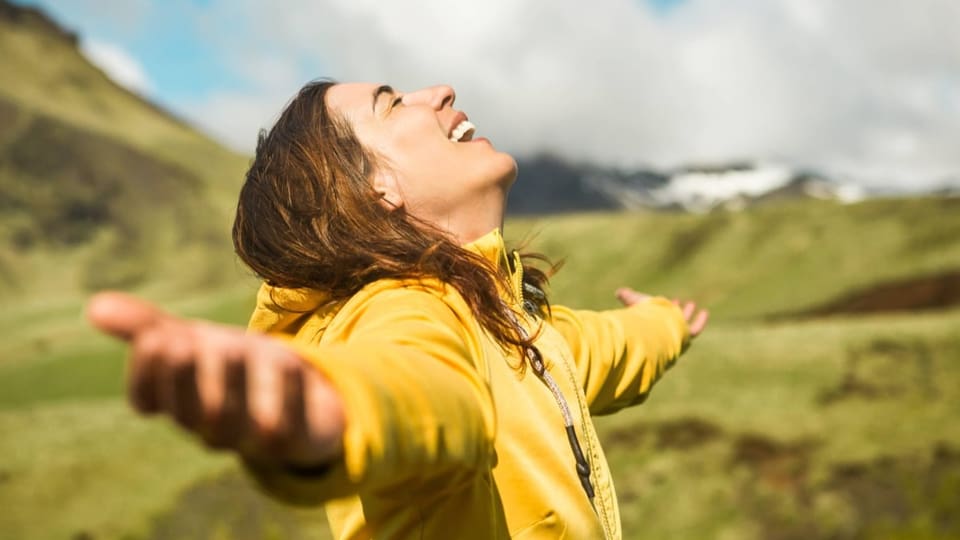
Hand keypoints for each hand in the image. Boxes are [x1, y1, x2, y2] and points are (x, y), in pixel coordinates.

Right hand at [86, 292, 343, 467]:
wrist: (302, 396)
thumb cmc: (232, 367)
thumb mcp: (192, 341)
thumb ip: (147, 327)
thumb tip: (93, 305)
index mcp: (179, 402)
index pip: (147, 399)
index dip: (146, 372)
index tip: (155, 337)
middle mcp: (210, 425)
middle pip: (189, 412)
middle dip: (183, 377)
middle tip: (181, 341)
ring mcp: (251, 436)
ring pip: (233, 422)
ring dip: (230, 383)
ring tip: (229, 346)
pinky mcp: (295, 439)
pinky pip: (287, 427)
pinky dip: (287, 394)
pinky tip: (288, 360)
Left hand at [616, 287, 708, 336]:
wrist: (653, 329)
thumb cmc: (643, 317)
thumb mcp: (635, 303)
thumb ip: (628, 297)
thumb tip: (619, 292)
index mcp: (650, 326)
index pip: (655, 319)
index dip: (659, 309)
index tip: (665, 299)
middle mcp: (662, 333)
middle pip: (668, 322)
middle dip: (673, 311)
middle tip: (676, 301)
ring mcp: (674, 335)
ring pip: (682, 325)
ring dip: (686, 314)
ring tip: (691, 303)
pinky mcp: (685, 336)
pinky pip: (695, 330)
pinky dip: (700, 321)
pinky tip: (705, 312)